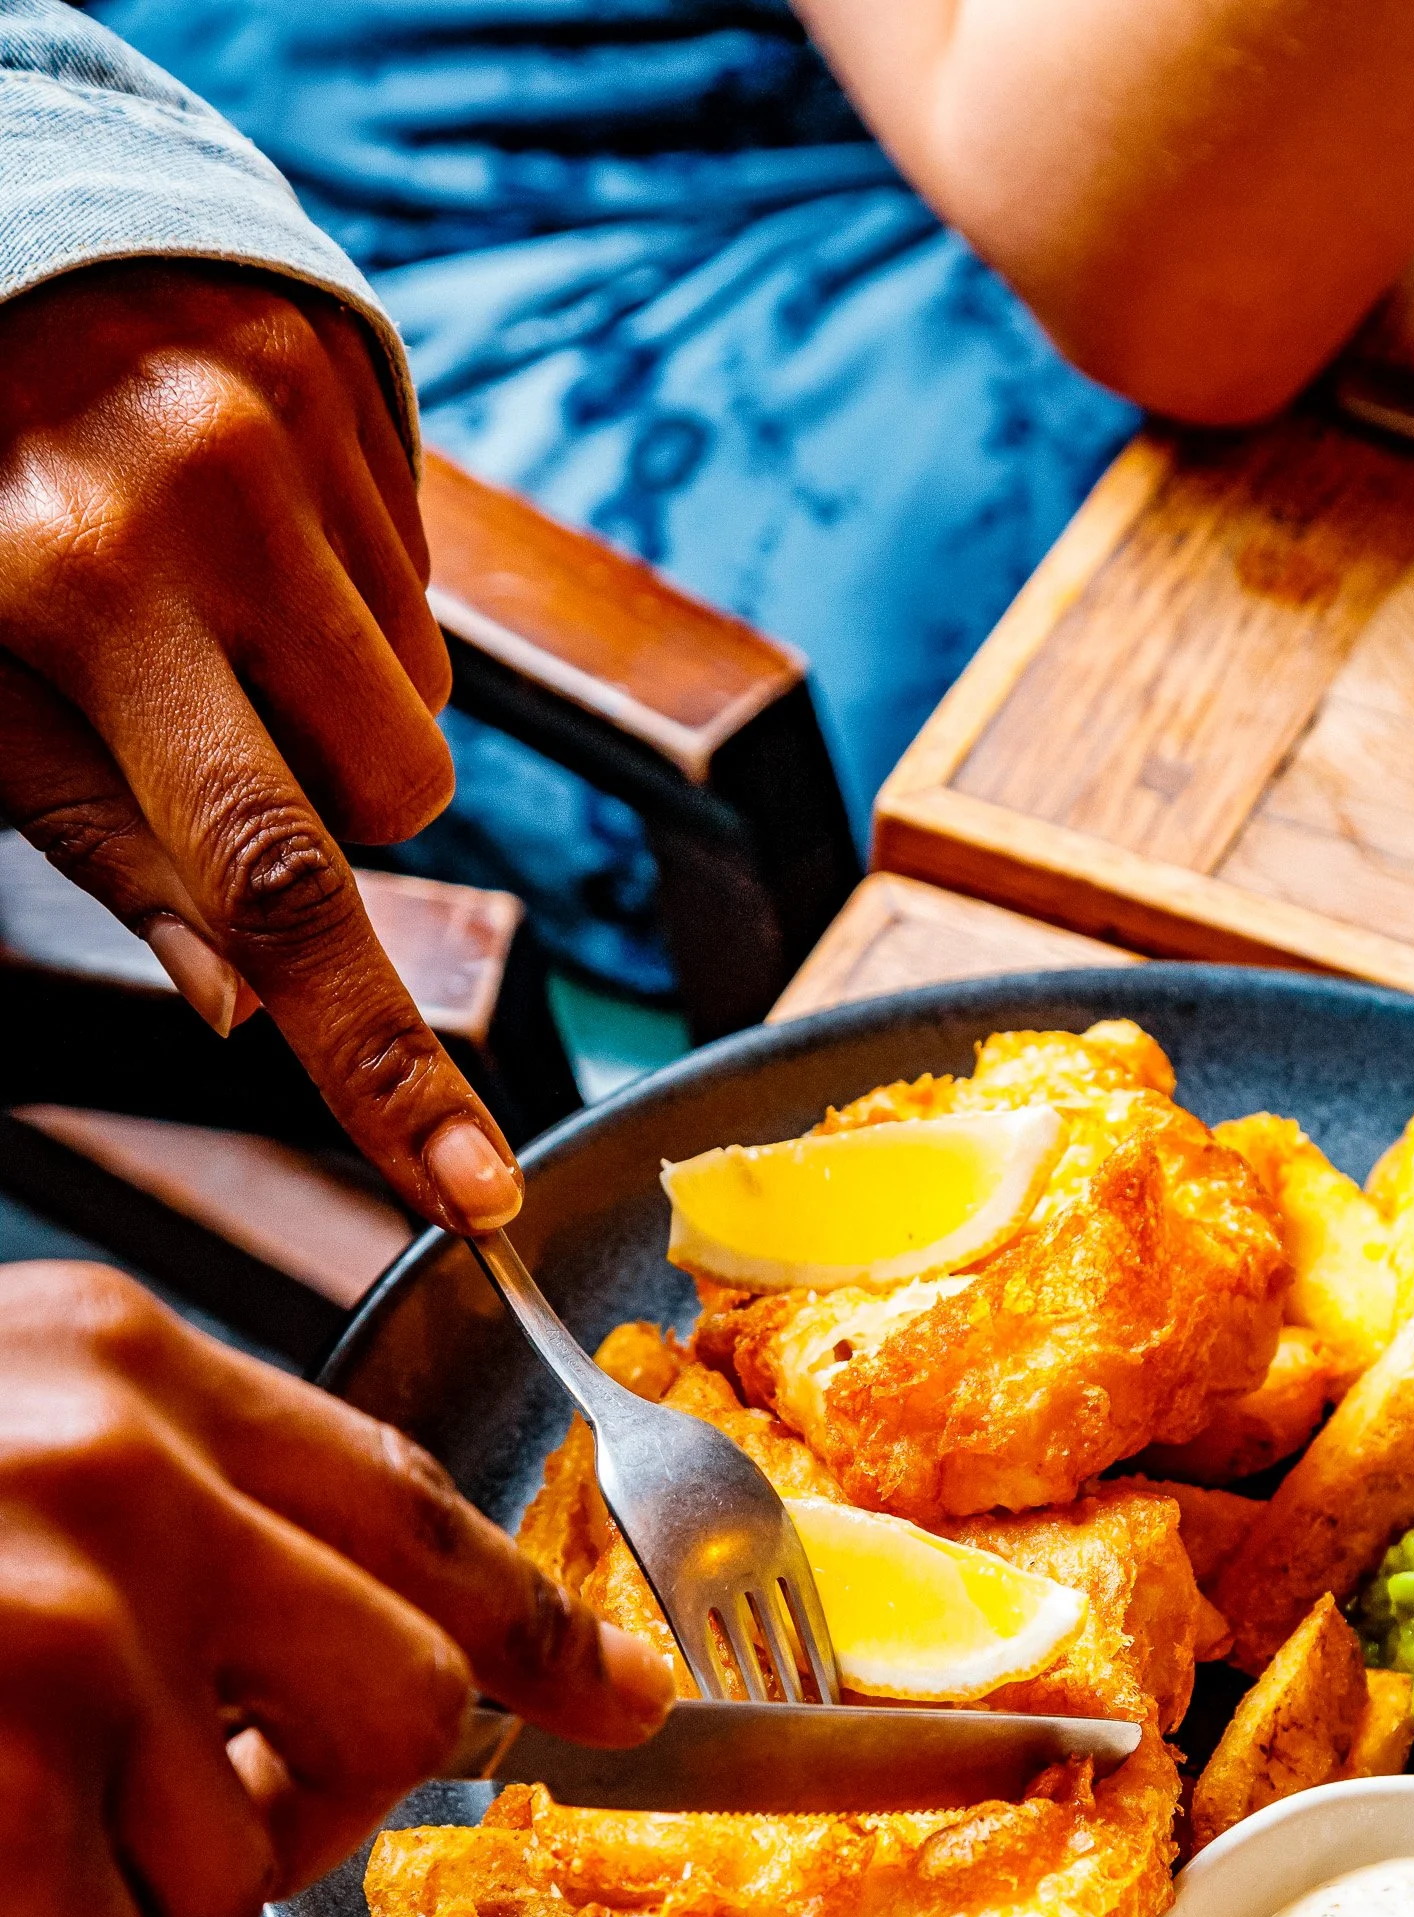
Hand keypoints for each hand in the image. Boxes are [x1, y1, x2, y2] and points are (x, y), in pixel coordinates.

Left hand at [0, 260, 520, 1234]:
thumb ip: (112, 847)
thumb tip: (243, 1008)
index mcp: (83, 605)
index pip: (272, 884)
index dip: (378, 1060)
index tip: (474, 1188)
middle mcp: (205, 505)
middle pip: (401, 793)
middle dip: (335, 807)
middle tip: (209, 727)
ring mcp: (292, 424)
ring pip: (425, 700)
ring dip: (341, 702)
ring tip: (212, 610)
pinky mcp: (347, 375)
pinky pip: (422, 584)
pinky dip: (350, 603)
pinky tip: (244, 538)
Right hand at [0, 1267, 674, 1916]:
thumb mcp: (6, 1427)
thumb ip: (187, 1502)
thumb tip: (403, 1656)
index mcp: (132, 1367)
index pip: (417, 1509)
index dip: (539, 1628)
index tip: (627, 1701)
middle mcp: (120, 1475)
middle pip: (396, 1707)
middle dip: (316, 1797)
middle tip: (188, 1802)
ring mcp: (56, 1630)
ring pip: (238, 1867)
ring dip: (120, 1891)